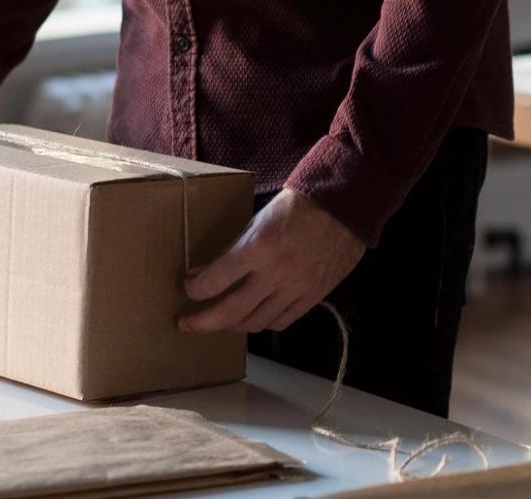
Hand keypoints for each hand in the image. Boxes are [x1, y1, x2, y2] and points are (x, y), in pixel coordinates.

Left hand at [179, 189, 364, 333]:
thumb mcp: (258, 220)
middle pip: (230, 313)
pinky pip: (282, 321)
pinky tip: (254, 317)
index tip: (188, 288)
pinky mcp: (314, 296)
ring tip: (222, 320)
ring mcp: (297, 288)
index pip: (214, 281)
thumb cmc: (298, 206)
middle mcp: (276, 272)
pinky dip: (263, 323)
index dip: (194, 289)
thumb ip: (232, 249)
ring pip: (255, 323)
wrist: (344, 205)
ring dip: (232, 325)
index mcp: (258, 246)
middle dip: (202, 322)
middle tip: (187, 323)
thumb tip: (203, 272)